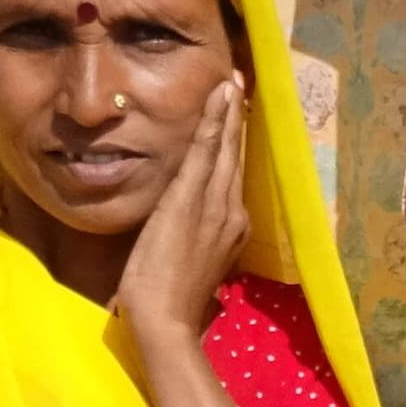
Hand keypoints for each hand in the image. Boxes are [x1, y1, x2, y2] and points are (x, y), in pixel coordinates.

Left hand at [114, 77, 252, 350]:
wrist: (166, 321)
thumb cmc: (169, 304)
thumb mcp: (188, 266)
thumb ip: (194, 243)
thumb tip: (189, 236)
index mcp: (230, 230)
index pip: (231, 178)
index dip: (234, 147)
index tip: (235, 119)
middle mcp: (231, 214)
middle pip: (234, 159)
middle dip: (237, 122)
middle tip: (239, 86)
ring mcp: (213, 207)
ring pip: (224, 151)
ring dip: (228, 114)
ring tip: (230, 85)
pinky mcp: (189, 202)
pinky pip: (204, 155)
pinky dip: (214, 125)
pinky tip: (218, 102)